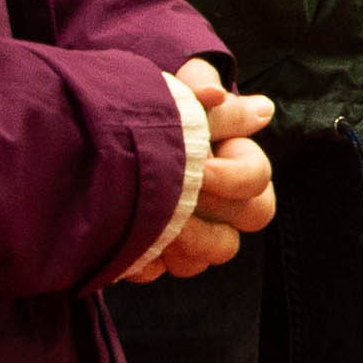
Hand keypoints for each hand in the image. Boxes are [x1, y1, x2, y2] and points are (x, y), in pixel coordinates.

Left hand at [116, 68, 282, 280]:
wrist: (99, 131)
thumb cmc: (148, 107)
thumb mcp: (177, 93)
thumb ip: (214, 97)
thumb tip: (264, 110)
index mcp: (234, 159)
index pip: (260, 179)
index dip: (234, 178)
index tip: (201, 166)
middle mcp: (224, 199)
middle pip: (252, 218)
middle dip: (214, 206)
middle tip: (176, 196)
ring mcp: (194, 231)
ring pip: (215, 252)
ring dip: (187, 239)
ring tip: (151, 218)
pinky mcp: (157, 252)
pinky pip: (162, 269)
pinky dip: (144, 257)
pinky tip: (126, 234)